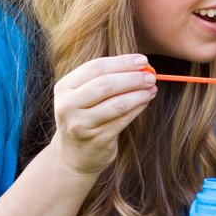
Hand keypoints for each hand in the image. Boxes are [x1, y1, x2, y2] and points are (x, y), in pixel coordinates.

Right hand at [50, 54, 157, 175]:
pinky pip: (124, 119)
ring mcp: (82, 124)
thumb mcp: (81, 96)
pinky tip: (146, 101)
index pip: (95, 67)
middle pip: (106, 84)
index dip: (122, 62)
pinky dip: (138, 107)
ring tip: (152, 88)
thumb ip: (103, 78)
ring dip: (139, 94)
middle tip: (151, 75)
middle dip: (133, 77)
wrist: (73, 155)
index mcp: (64, 88)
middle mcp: (68, 106)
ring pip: (118, 103)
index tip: (142, 60)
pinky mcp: (97, 139)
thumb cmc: (83, 117)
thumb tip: (139, 65)